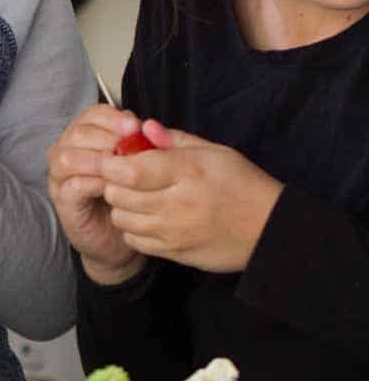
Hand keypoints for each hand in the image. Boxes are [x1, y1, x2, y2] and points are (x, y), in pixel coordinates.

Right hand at [47, 103, 146, 284]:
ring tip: (121, 168)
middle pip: (78, 132)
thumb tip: (151, 127)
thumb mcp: (140, 166)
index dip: (113, 118)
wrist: (119, 240)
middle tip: (130, 149)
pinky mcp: (62, 200)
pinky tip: (113, 188)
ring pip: (68, 156)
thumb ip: (144, 145)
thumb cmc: (130, 198)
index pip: (92, 114)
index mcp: (85, 136)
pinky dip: (94, 182)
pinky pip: (72, 184)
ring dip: (97, 159)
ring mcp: (60, 176)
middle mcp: (66, 151)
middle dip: (107, 137)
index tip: (136, 127)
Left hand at [99, 120, 281, 273]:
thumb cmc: (242, 183)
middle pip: (119, 195)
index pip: (129, 170)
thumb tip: (143, 127)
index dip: (111, 163)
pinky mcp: (175, 253)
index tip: (112, 157)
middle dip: (113, 182)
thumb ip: (174, 139)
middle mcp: (177, 204)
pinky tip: (147, 217)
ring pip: (122, 219)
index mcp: (187, 172)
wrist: (269, 229)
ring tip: (137, 196)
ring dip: (122, 206)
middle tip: (124, 176)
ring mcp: (174, 232)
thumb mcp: (214, 152)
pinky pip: (135, 241)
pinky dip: (132, 228)